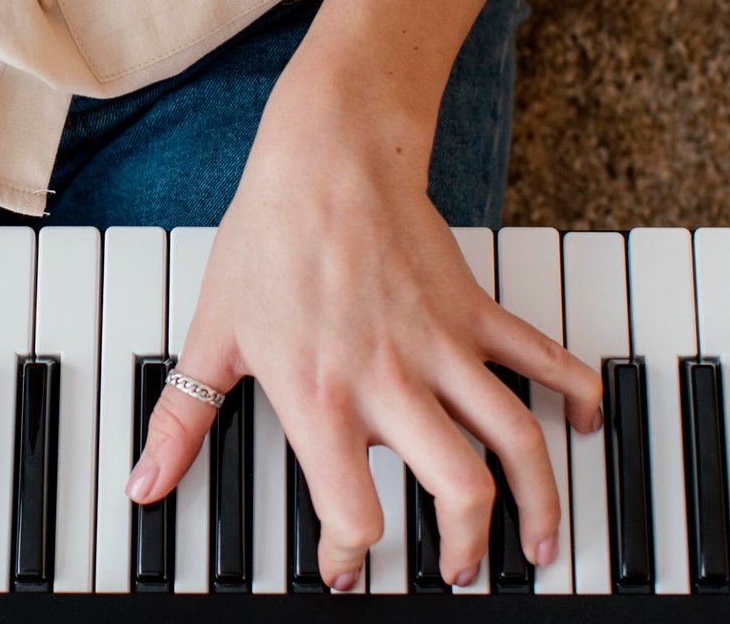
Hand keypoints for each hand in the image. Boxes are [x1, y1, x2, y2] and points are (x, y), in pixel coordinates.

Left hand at [126, 62, 602, 590]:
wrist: (325, 159)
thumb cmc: (266, 240)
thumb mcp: (210, 336)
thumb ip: (180, 420)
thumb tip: (145, 483)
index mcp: (318, 396)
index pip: (354, 512)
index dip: (350, 555)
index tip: (344, 566)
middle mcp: (389, 382)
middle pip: (458, 493)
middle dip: (464, 550)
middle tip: (455, 569)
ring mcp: (441, 348)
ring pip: (517, 442)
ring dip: (538, 503)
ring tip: (534, 544)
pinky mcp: (475, 312)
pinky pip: (546, 359)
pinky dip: (579, 395)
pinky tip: (585, 425)